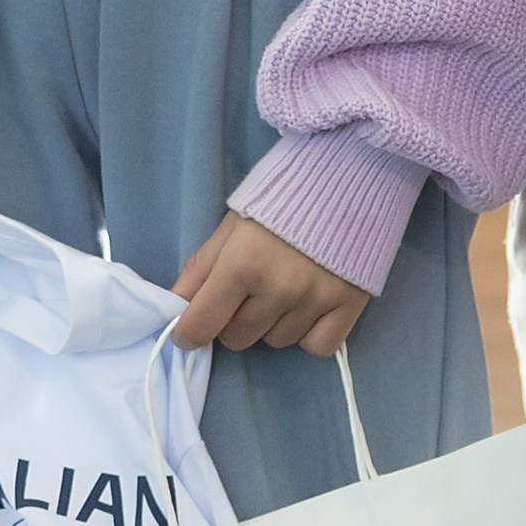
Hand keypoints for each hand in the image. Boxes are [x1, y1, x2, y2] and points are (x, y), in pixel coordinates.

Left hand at [168, 212, 369, 356]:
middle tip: (245, 293)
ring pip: (276, 342)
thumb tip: (176, 305)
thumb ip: (201, 267)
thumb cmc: (282, 198)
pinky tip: (308, 308)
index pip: (202, 324)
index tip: (187, 333)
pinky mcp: (349, 307)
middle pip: (237, 338)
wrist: (347, 177)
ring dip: (271, 324)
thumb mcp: (232, 225)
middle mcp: (279, 288)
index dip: (188, 333)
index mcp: (243, 263)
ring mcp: (315, 300)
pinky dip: (308, 334)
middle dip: (233, 320)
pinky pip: (316, 347)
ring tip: (283, 288)